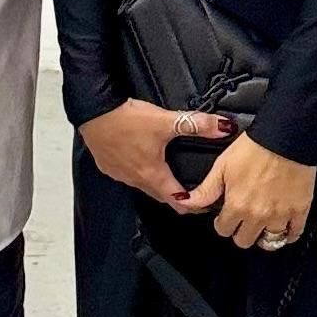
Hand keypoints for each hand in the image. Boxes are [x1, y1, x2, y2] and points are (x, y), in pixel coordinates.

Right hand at [80, 99, 230, 210]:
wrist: (92, 111)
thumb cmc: (126, 120)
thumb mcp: (166, 120)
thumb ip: (197, 124)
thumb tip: (224, 127)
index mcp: (152, 174)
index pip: (177, 201)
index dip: (194, 206)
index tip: (206, 205)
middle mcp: (135, 180)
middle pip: (162, 196)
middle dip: (179, 198)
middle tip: (196, 195)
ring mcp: (120, 174)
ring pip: (144, 187)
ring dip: (159, 186)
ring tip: (173, 180)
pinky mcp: (108, 166)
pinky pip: (128, 176)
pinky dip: (140, 174)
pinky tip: (143, 162)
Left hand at [185, 132, 316, 250]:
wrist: (287, 136)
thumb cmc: (255, 147)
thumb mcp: (222, 165)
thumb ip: (206, 190)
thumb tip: (185, 202)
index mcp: (237, 205)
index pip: (224, 230)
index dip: (223, 222)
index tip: (227, 215)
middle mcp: (258, 215)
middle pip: (244, 241)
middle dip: (241, 231)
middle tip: (244, 220)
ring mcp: (280, 215)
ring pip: (269, 242)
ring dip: (264, 234)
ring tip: (263, 224)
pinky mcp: (300, 210)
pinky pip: (294, 234)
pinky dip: (288, 234)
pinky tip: (283, 227)